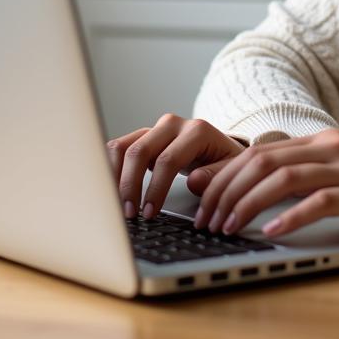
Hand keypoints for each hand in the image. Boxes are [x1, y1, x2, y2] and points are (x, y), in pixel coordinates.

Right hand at [107, 113, 246, 219]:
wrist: (219, 146)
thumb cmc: (224, 161)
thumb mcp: (229, 170)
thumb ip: (215, 176)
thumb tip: (193, 181)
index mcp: (196, 131)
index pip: (168, 160)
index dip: (155, 189)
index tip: (149, 213)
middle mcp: (173, 125)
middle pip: (140, 151)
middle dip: (130, 185)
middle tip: (128, 213)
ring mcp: (155, 128)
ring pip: (123, 146)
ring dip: (114, 176)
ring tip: (115, 203)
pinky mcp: (143, 136)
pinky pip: (119, 148)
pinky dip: (109, 168)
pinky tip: (110, 190)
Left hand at [192, 128, 338, 238]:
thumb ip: (307, 172)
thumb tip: (258, 187)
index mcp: (322, 141)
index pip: (259, 150)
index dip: (223, 171)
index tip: (196, 192)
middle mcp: (331, 147)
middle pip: (263, 161)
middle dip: (225, 190)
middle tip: (204, 219)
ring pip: (284, 177)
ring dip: (247, 203)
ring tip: (227, 227)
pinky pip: (321, 200)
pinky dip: (292, 215)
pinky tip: (272, 231)